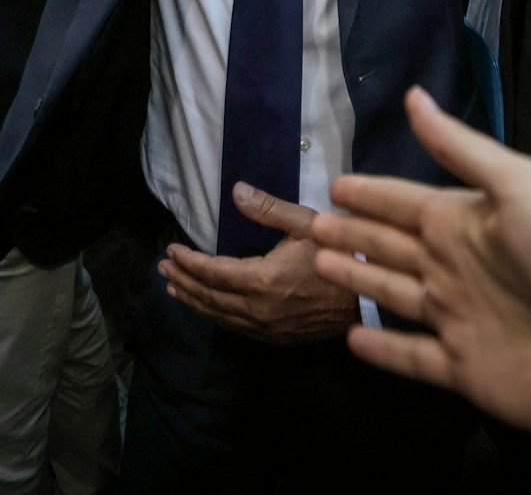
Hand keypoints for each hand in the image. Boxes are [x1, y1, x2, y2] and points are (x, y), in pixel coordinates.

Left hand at [159, 183, 357, 343]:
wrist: (366, 301)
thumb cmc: (338, 255)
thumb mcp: (306, 224)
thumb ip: (268, 209)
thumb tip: (235, 191)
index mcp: (261, 280)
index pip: (211, 272)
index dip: (188, 261)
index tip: (171, 249)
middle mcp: (256, 309)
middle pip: (208, 296)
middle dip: (182, 279)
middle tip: (163, 267)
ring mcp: (264, 328)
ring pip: (218, 315)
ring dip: (192, 300)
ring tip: (174, 287)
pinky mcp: (274, 338)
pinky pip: (234, 328)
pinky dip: (214, 315)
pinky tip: (206, 308)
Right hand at [311, 87, 530, 449]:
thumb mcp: (522, 186)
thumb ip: (463, 148)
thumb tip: (412, 97)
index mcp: (470, 220)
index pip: (404, 199)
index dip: (370, 191)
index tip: (334, 182)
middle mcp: (460, 266)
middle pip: (390, 246)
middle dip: (351, 232)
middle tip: (311, 224)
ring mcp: (461, 320)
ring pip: (393, 295)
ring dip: (358, 280)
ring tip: (320, 265)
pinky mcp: (466, 370)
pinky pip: (412, 357)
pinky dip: (383, 350)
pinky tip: (353, 340)